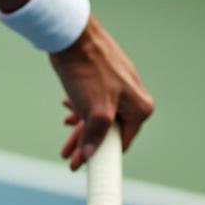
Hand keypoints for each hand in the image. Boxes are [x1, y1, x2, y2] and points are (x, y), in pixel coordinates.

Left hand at [49, 16, 154, 169]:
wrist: (72, 37)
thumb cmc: (89, 72)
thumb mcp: (95, 111)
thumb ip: (94, 136)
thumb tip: (89, 155)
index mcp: (140, 107)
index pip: (122, 141)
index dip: (104, 155)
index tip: (89, 168)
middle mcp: (132, 97)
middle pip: (109, 130)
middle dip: (87, 145)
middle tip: (70, 159)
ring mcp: (117, 86)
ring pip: (98, 116)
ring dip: (81, 131)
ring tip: (65, 147)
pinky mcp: (102, 78)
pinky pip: (92, 102)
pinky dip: (80, 111)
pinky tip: (67, 114)